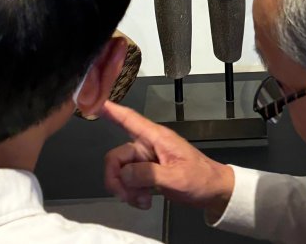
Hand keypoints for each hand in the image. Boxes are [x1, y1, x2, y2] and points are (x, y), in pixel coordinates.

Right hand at [102, 101, 234, 218]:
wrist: (212, 192)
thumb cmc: (200, 178)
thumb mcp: (176, 177)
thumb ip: (148, 174)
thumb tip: (124, 174)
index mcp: (156, 138)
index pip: (129, 119)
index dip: (111, 111)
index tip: (93, 104)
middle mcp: (147, 146)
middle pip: (116, 157)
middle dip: (117, 179)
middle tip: (128, 196)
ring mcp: (145, 160)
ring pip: (120, 173)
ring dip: (126, 190)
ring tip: (142, 201)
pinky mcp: (146, 173)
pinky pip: (127, 182)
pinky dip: (131, 194)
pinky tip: (144, 201)